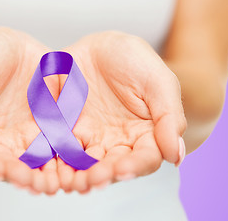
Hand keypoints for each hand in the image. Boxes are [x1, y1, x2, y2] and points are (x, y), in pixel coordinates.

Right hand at [0, 27, 66, 193]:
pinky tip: (74, 165)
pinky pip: (61, 151)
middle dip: (18, 176)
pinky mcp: (53, 134)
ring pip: (36, 166)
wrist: (13, 46)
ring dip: (43, 177)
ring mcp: (28, 142)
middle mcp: (0, 147)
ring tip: (52, 182)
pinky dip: (66, 161)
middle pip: (7, 168)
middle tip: (29, 181)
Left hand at [58, 31, 186, 192]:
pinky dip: (55, 164)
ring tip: (73, 181)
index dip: (136, 166)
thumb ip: (169, 116)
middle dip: (104, 175)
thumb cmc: (134, 60)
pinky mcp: (64, 134)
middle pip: (113, 168)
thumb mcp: (158, 81)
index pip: (145, 158)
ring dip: (79, 177)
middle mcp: (118, 145)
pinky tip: (51, 171)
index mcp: (146, 135)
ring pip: (85, 166)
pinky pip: (58, 153)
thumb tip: (176, 157)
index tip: (123, 169)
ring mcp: (90, 141)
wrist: (98, 45)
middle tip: (93, 179)